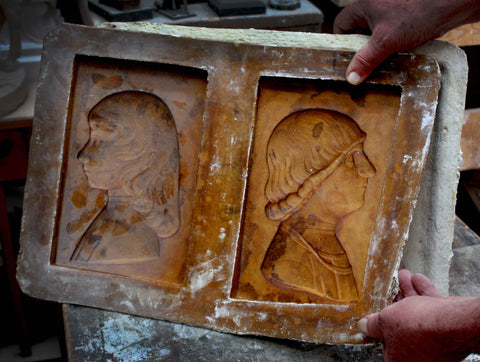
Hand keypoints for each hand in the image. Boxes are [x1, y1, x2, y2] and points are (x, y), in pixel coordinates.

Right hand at [334, 0, 479, 84]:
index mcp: (365, 5)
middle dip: (361, 49)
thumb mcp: (385, 41)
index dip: (341, 42)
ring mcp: (390, 14)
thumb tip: (351, 77)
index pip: (342, 23)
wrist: (451, 5)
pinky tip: (396, 56)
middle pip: (358, 32)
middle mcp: (375, 7)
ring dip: (378, 50)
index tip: (345, 59)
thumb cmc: (418, 12)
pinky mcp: (404, 21)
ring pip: (375, 36)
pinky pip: (390, 37)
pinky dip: (391, 47)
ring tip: (381, 61)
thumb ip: (365, 60)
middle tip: (364, 64)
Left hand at [359, 270, 479, 361]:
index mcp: (401, 359)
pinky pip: (433, 311)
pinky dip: (424, 294)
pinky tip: (418, 279)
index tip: (379, 311)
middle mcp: (420, 354)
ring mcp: (435, 343)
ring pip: (419, 314)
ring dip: (409, 292)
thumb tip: (364, 326)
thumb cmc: (418, 328)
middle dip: (397, 301)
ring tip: (404, 276)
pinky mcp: (448, 330)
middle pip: (403, 324)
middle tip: (392, 288)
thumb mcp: (385, 322)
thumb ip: (373, 324)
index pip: (386, 343)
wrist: (453, 322)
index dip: (381, 326)